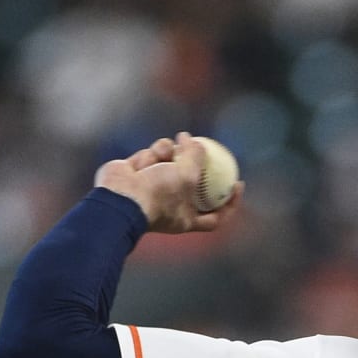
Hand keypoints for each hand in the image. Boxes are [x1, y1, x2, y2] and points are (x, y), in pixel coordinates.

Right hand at [94, 131, 244, 233]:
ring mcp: (152, 188)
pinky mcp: (138, 172)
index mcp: (186, 218)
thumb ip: (196, 156)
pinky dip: (153, 153)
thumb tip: (192, 139)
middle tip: (203, 148)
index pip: (215, 216)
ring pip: (172, 161)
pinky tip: (147, 159)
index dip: (229, 203)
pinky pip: (153, 155)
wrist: (120, 197)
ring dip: (171, 153)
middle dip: (196, 164)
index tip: (238, 184)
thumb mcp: (188, 175)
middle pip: (192, 182)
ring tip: (165, 155)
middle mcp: (171, 205)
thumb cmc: (158, 194)